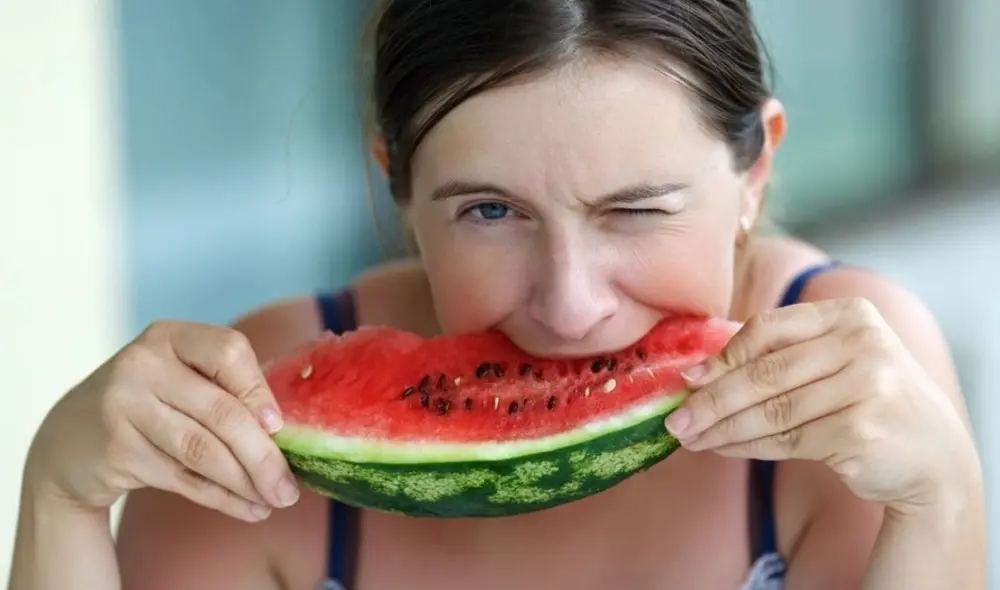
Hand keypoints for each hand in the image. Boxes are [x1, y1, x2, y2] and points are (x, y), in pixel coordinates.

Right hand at [27, 321, 298, 521]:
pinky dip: (222, 497)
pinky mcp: (116, 449)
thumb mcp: (181, 379)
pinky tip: (248, 508)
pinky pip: (183, 479)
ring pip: (203, 451)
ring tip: (275, 499)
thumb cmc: (151, 404)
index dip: (258, 390)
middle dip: (263, 455)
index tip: (278, 426)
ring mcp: (124, 405)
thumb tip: (286, 434)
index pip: (229, 351)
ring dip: (246, 482)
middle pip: (221, 411)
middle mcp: (143, 364)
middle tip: (289, 487)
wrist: (71, 439)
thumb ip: (226, 390)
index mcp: (171, 336)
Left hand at [664, 297, 976, 510]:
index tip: (688, 377)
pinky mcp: (861, 429)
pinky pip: (786, 440)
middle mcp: (863, 343)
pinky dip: (746, 446)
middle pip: (764, 373)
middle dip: (711, 399)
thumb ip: (779, 358)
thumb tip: (697, 373)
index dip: (722, 355)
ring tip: (690, 438)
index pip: (768, 328)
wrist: (934, 458)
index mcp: (850, 315)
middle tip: (675, 418)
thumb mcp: (834, 363)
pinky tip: (723, 449)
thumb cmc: (867, 403)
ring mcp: (866, 386)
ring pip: (770, 411)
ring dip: (722, 428)